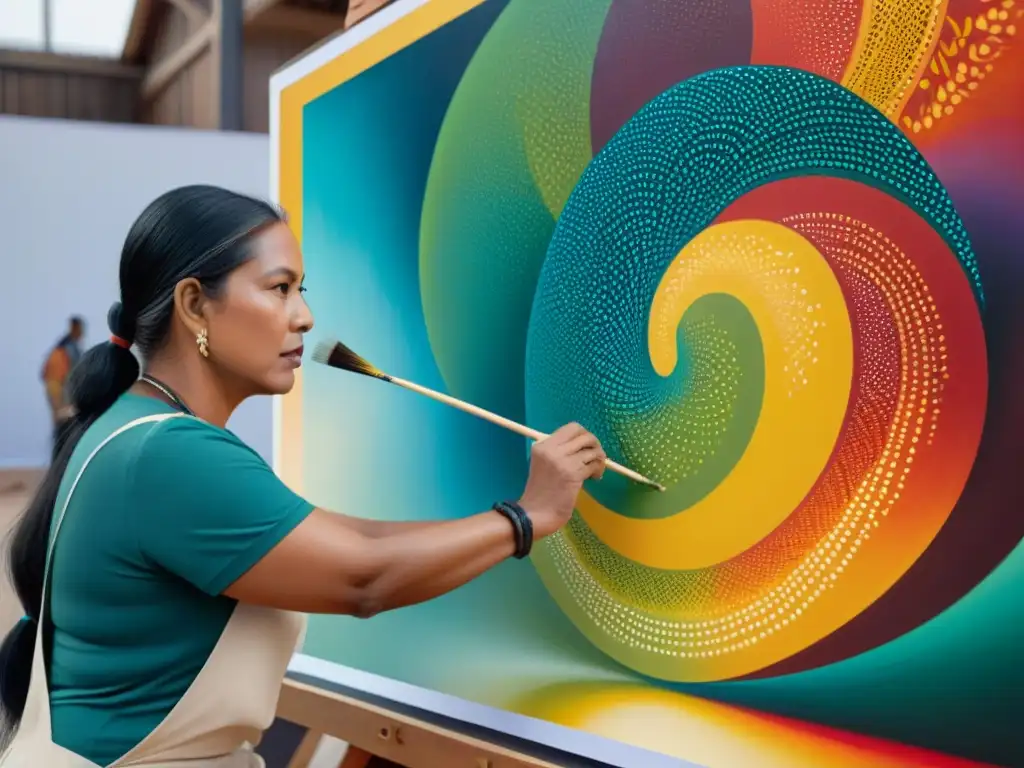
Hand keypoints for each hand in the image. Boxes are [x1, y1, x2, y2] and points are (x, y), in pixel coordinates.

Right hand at [518, 423, 605, 538]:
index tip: (585, 447)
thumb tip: (583, 445)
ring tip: (594, 470)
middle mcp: (552, 449)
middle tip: (594, 458)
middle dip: (595, 445)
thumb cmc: (540, 491)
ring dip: (599, 459)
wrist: (535, 513)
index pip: (572, 428)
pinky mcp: (574, 474)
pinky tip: (593, 478)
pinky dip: (598, 470)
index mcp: (543, 445)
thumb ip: (558, 451)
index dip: (584, 435)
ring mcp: (563, 461)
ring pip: (592, 450)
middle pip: (585, 436)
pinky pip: (594, 465)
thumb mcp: (543, 464)